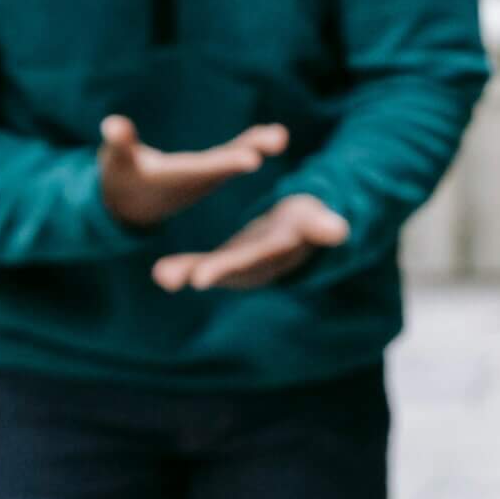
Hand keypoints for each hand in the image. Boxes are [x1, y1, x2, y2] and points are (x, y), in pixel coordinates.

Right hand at [97, 115, 285, 228]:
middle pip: (227, 162)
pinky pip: (235, 152)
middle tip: (278, 140)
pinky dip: (252, 143)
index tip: (253, 159)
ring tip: (281, 135)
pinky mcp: (209, 168)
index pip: (206, 169)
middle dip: (251, 150)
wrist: (130, 205)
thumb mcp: (116, 162)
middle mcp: (196, 179)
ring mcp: (206, 174)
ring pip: (235, 156)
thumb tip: (113, 124)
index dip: (228, 163)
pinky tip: (274, 132)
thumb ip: (120, 143)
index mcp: (177, 178)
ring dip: (258, 145)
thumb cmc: (120, 179)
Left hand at [152, 193, 350, 291]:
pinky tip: (159, 273)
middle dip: (203, 274)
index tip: (200, 278)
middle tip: (169, 277)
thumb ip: (323, 226)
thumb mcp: (316, 221)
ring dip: (186, 274)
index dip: (229, 267)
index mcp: (279, 250)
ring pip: (212, 271)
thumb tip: (340, 230)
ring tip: (160, 275)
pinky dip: (183, 270)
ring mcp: (241, 267)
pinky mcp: (228, 263)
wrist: (303, 229)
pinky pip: (203, 267)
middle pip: (229, 270)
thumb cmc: (310, 220)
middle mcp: (258, 265)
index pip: (253, 260)